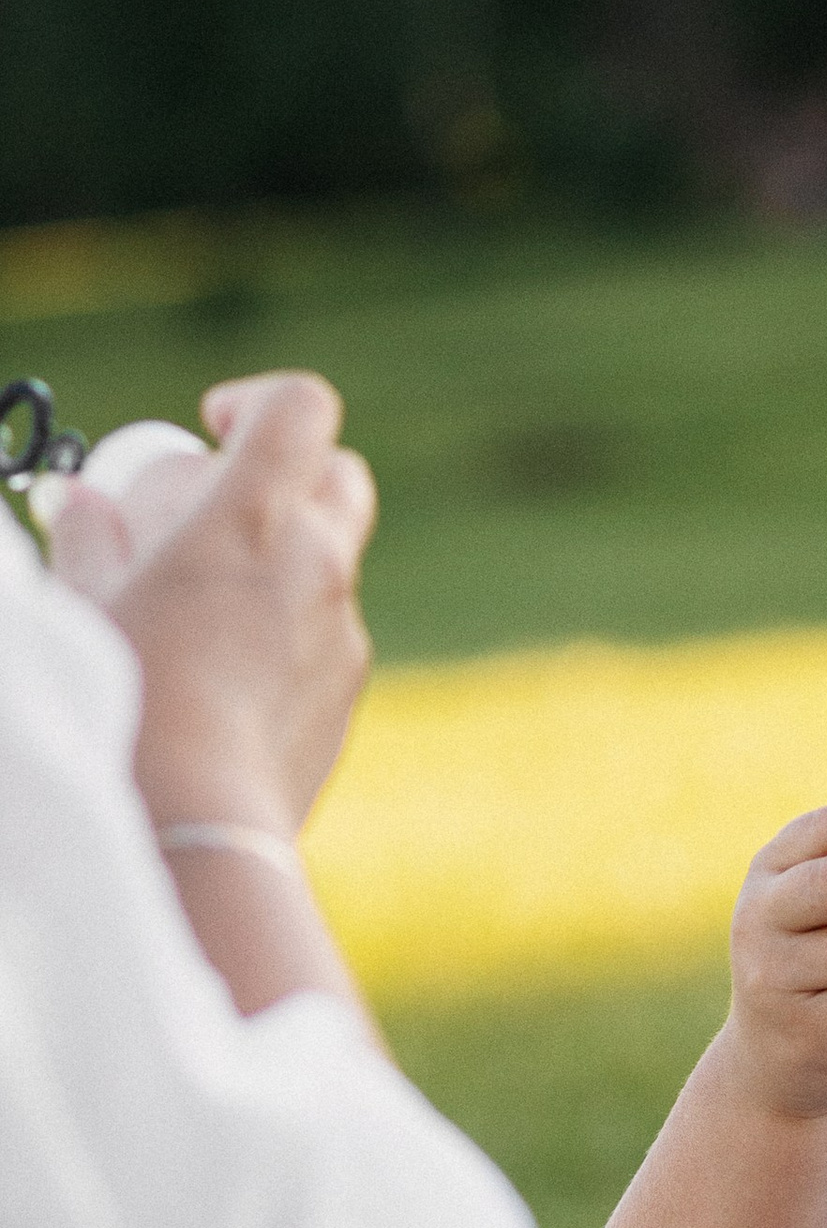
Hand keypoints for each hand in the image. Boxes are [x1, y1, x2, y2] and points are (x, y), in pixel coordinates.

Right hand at [54, 373, 376, 835]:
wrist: (193, 828)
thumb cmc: (124, 704)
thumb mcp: (82, 608)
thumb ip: (85, 541)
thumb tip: (77, 502)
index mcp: (254, 519)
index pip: (301, 409)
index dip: (260, 400)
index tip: (211, 423)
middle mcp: (319, 566)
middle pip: (341, 475)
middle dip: (287, 473)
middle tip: (213, 510)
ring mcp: (343, 633)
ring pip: (333, 562)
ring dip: (282, 558)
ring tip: (200, 603)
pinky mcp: (348, 695)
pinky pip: (325, 636)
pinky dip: (286, 629)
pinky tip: (221, 675)